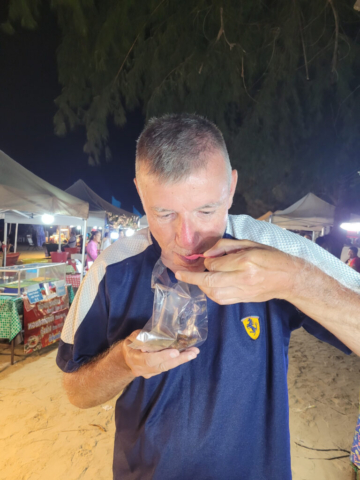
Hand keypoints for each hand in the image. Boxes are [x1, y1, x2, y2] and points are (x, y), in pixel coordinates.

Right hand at [122, 330, 199, 378]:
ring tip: (194, 352)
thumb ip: (141, 338)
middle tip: (192, 353)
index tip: (175, 352)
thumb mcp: (131, 338)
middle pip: (163, 366)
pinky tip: (188, 354)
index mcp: (135, 359)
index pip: (150, 360)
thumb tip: (153, 338)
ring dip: (182, 360)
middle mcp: (143, 369)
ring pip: (167, 367)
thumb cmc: (130, 345)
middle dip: (179, 359)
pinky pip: (167, 366)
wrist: (125, 360)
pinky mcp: (156, 372)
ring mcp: (150, 373)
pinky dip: (178, 360)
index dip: (163, 356)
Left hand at [175, 239, 300, 304]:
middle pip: (210, 281)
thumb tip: (207, 253)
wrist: (289, 278)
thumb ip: (227, 246)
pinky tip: (208, 287)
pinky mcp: (243, 299)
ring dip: (201, 287)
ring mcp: (243, 291)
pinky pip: (221, 300)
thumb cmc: (272, 257)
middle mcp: (243, 278)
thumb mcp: (251, 244)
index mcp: (245, 261)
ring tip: (196, 279)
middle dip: (192, 278)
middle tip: (179, 274)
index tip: (206, 258)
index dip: (206, 261)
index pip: (215, 264)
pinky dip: (211, 294)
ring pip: (213, 293)